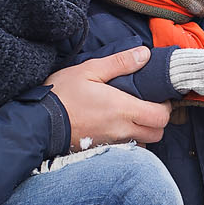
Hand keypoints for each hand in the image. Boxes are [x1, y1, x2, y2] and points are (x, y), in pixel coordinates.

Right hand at [44, 48, 170, 147]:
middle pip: (157, 133)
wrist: (38, 122)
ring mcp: (112, 143)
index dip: (165, 106)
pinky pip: (127, 149)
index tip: (157, 96)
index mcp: (122, 108)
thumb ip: (120, 63)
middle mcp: (121, 130)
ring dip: (145, 131)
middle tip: (148, 105)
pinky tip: (118, 126)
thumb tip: (145, 55)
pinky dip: (130, 140)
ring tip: (133, 116)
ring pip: (144, 143)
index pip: (161, 116)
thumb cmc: (62, 94)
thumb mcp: (90, 70)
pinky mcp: (102, 150)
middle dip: (158, 120)